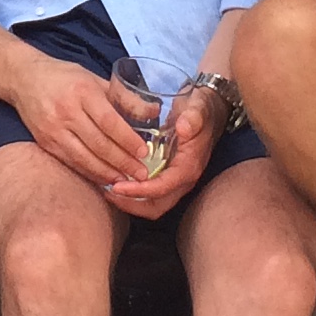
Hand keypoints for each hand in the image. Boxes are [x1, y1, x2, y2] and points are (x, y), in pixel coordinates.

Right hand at [14, 58, 150, 189]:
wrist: (23, 78)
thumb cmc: (64, 76)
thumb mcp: (94, 78)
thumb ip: (122, 96)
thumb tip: (154, 111)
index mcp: (82, 92)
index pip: (109, 121)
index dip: (127, 139)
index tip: (143, 152)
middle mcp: (66, 111)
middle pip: (98, 144)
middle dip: (122, 162)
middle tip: (141, 174)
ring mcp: (53, 129)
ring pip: (84, 158)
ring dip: (107, 173)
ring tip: (126, 181)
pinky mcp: (45, 142)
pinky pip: (71, 162)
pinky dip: (90, 173)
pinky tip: (104, 178)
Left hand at [105, 86, 217, 218]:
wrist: (209, 112)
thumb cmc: (200, 110)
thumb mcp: (199, 108)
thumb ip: (193, 117)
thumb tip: (184, 127)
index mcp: (189, 167)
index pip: (162, 188)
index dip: (139, 191)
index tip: (117, 186)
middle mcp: (183, 180)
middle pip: (156, 206)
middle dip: (131, 204)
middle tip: (107, 192)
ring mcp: (176, 181)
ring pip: (152, 204)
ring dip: (130, 203)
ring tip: (107, 191)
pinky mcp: (168, 177)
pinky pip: (150, 195)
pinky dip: (133, 195)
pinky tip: (116, 182)